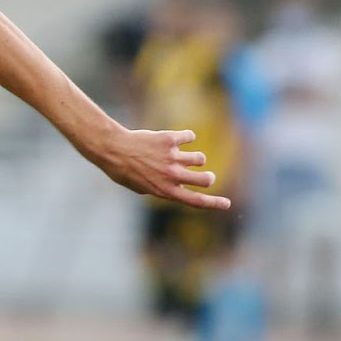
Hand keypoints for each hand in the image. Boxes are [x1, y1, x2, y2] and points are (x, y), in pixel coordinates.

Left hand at [94, 128, 231, 210]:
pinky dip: (186, 137)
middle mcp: (171, 175)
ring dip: (195, 158)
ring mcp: (172, 157)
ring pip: (200, 158)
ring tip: (180, 156)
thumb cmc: (124, 171)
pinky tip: (176, 139)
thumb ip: (163, 189)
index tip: (227, 204)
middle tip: (204, 175)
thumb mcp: (142, 188)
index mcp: (165, 191)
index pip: (195, 201)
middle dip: (208, 177)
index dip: (214, 203)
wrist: (113, 150)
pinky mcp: (170, 140)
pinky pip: (190, 137)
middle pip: (206, 179)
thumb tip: (181, 188)